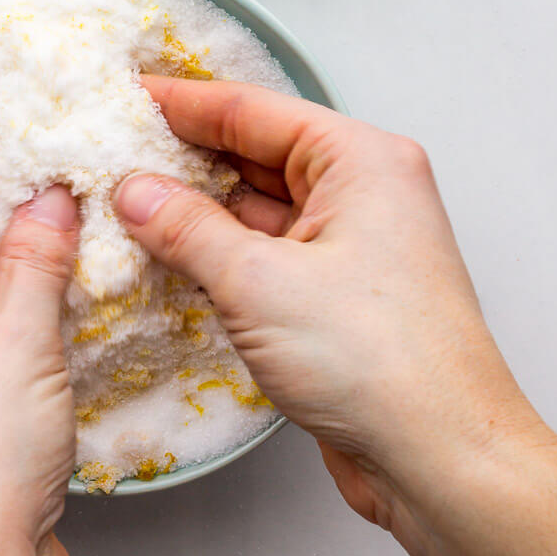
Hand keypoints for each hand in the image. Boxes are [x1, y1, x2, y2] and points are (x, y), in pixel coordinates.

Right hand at [115, 77, 547, 542]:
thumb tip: (136, 191)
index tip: (127, 96)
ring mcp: (356, 248)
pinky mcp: (341, 300)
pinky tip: (171, 262)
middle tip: (114, 152)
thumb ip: (187, 229)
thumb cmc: (377, 362)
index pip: (254, 110)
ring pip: (260, 211)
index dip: (184, 103)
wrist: (442, 459)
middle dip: (186, 157)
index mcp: (361, 161)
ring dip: (199, 214)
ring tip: (126, 207)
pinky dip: (221, 257)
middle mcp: (366, 193)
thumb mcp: (259, 283)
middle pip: (258, 155)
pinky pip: (269, 258)